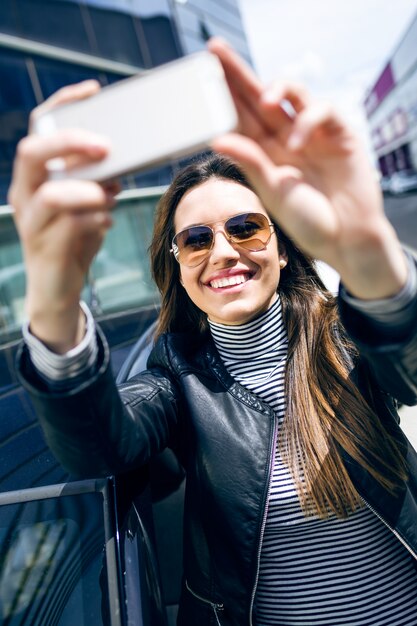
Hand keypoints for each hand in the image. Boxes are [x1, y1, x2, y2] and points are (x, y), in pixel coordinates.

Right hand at [9, 80, 118, 351]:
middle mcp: (24, 192)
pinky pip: (73, 224)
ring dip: (91, 191)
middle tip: (106, 147)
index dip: (63, 104)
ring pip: (52, 194)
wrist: (59, 287)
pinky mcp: (45, 246)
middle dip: (71, 143)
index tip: (93, 90)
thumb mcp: (87, 202)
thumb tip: (122, 159)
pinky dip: (97, 218)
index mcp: (34, 174)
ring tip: (111, 195)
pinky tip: (106, 221)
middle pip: (33, 151)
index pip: (39, 127)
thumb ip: (97, 180)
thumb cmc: (73, 239)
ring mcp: (31, 220)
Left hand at [209, 38, 407, 299]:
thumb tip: (216, 138)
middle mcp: (286, 139)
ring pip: (293, 93)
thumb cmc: (309, 222)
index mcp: (266, 154)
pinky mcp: (340, 133)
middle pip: (260, 96)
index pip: (241, 117)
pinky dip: (309, 120)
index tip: (202, 76)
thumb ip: (249, 162)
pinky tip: (299, 143)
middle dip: (238, 73)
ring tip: (265, 99)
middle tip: (216, 49)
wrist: (346, 240)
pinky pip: (322, 110)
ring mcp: (314, 134)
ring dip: (276, 88)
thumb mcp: (272, 191)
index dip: (223, 96)